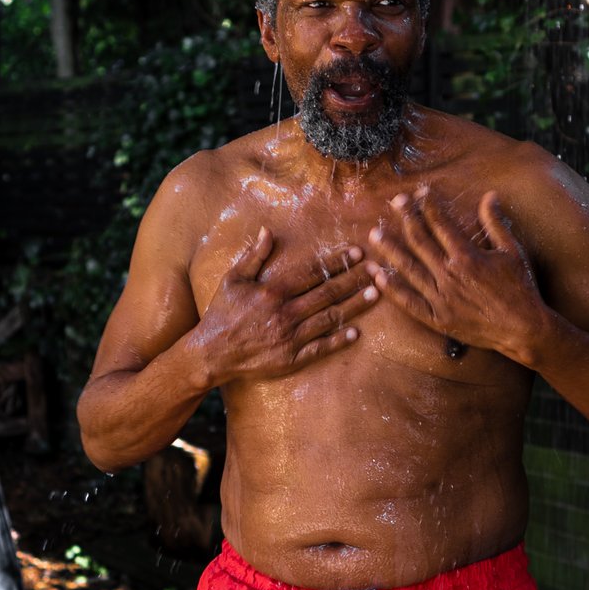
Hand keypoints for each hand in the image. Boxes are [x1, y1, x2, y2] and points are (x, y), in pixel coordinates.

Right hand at [185, 224, 378, 384]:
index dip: (337, 262)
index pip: (312, 272)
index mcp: (272, 291)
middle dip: (354, 279)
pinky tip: (356, 332)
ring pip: (329, 318)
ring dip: (354, 305)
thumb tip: (267, 230)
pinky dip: (339, 340)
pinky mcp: (291, 359)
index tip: (357, 253)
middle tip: (377, 269)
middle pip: (327, 293)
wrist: (211, 353)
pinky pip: (320, 348)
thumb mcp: (233, 280)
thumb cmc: (221, 313)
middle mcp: (284, 313)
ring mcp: (289, 337)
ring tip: (375, 293)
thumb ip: (253, 256)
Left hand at [366, 187, 546, 361]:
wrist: (523, 329)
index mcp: (467, 257)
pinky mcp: (437, 319)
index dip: (428, 206)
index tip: (419, 193)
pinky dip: (392, 289)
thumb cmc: (521, 289)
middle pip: (420, 241)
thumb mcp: (512, 252)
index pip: (441, 225)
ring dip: (390, 250)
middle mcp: (450, 275)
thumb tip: (490, 195)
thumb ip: (495, 223)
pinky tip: (377, 276)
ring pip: (409, 269)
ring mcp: (441, 298)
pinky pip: (409, 303)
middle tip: (395, 201)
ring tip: (374, 234)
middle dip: (406, 218)